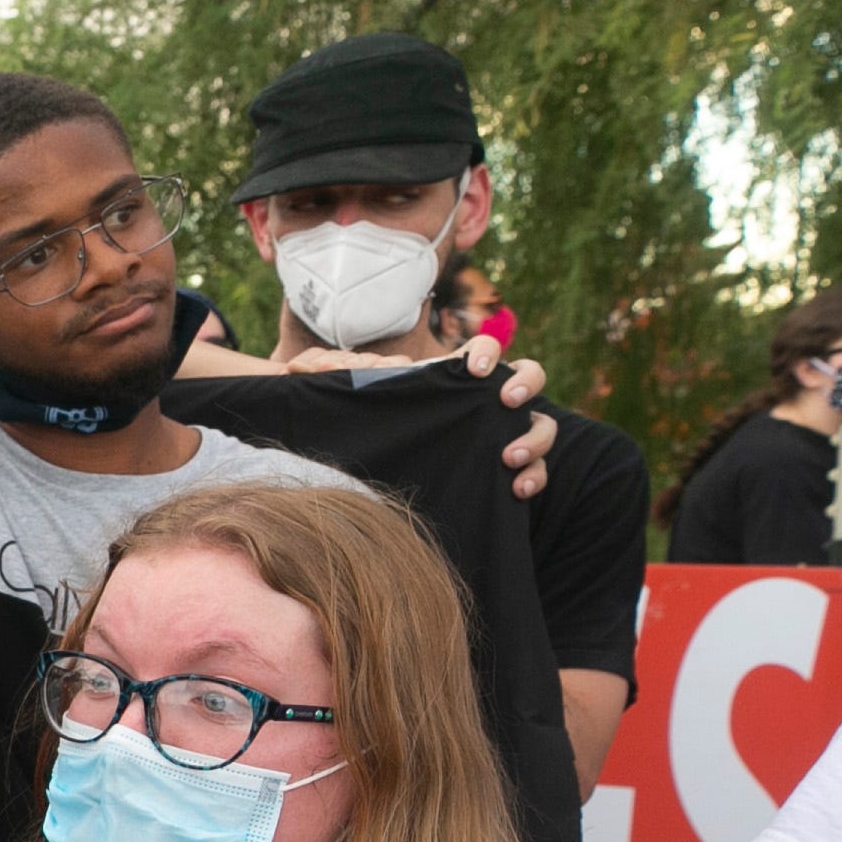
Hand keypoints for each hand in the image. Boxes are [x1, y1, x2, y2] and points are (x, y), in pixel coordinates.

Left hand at [282, 335, 556, 498]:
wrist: (368, 465)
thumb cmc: (363, 422)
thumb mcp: (347, 401)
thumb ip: (328, 378)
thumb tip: (300, 369)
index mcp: (454, 379)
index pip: (485, 352)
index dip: (490, 351)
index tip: (473, 367)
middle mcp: (483, 405)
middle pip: (530, 378)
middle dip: (526, 384)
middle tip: (505, 401)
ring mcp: (497, 438)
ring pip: (541, 427)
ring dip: (534, 439)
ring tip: (507, 458)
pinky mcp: (500, 474)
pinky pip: (535, 473)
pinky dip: (533, 478)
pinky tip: (514, 491)